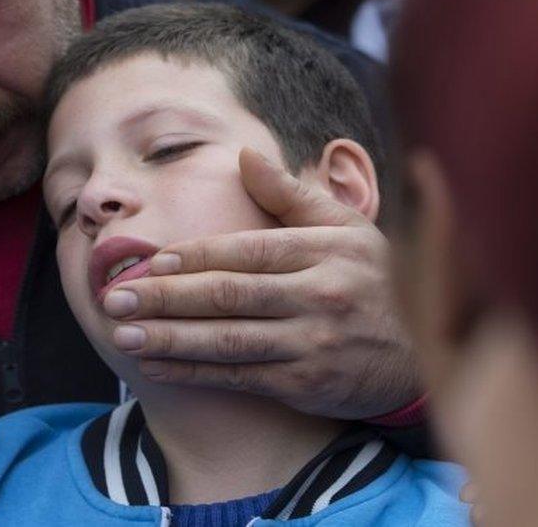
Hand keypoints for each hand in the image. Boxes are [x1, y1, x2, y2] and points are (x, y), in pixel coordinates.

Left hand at [104, 149, 418, 418]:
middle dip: (165, 298)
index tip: (150, 261)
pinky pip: (239, 377)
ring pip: (227, 340)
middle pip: (227, 295)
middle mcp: (318, 294)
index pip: (245, 250)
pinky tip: (156, 366)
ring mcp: (312, 343)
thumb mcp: (345, 227)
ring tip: (123, 334)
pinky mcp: (306, 383)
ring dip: (170, 339)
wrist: (422, 354)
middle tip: (115, 298)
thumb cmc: (372, 279)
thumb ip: (291, 194)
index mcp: (324, 249)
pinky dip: (194, 372)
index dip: (193, 257)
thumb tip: (244, 155)